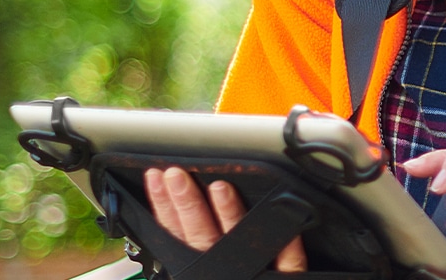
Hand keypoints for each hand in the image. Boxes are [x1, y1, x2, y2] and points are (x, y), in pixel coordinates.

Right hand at [143, 167, 306, 271]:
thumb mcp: (195, 275)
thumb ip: (181, 259)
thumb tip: (161, 228)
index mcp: (201, 274)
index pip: (176, 237)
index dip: (165, 208)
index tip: (157, 179)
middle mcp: (226, 274)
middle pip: (200, 234)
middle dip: (186, 203)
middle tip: (176, 175)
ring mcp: (254, 276)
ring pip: (237, 241)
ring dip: (227, 213)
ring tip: (217, 186)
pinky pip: (289, 262)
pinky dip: (288, 243)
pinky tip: (287, 225)